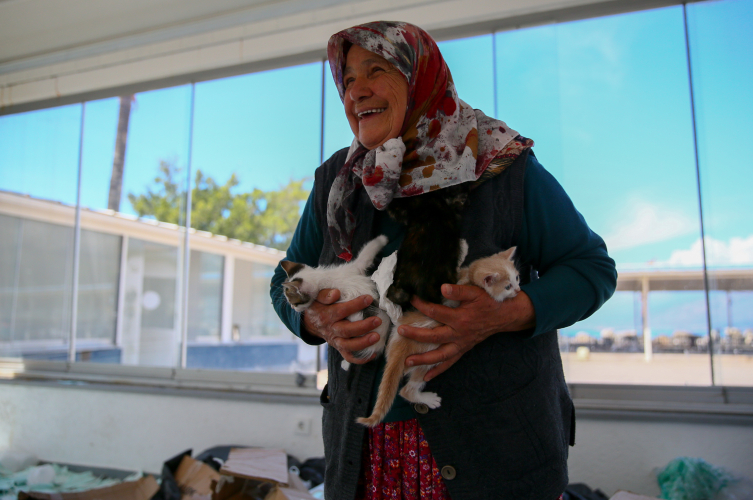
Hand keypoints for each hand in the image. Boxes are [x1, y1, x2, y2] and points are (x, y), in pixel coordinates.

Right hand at [302, 288, 382, 364]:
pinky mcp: (339, 348)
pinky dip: (361, 358)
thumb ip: (325, 294)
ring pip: (348, 346)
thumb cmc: (319, 306)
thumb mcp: (316, 297)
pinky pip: (349, 356)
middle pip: (347, 330)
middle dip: (363, 326)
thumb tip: (336, 293)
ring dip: (363, 343)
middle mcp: (331, 330)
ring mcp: (335, 341)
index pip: (341, 311)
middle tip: (377, 320)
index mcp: (326, 316)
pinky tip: (374, 353)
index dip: (356, 305)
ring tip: (377, 336)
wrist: (310, 322)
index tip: (369, 299)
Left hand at [398, 284, 535, 380]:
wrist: (504, 316)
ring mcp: (461, 344)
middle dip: (416, 335)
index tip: (411, 299)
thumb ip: (459, 290)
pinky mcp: (463, 350)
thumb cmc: (488, 303)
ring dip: (423, 359)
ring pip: (440, 355)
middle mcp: (459, 334)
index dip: (422, 305)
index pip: (436, 312)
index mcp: (460, 318)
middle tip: (400, 331)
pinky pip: (449, 362)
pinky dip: (438, 370)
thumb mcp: (475, 292)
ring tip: (407, 362)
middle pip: (434, 337)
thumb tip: (442, 287)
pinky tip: (426, 376)